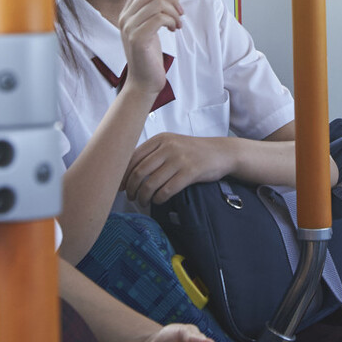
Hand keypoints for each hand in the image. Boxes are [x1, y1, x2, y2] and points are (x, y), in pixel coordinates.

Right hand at [119, 0, 183, 96]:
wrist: (143, 80)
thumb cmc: (148, 54)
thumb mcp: (148, 27)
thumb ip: (153, 10)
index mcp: (127, 12)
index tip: (175, 1)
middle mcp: (125, 18)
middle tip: (180, 13)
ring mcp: (129, 28)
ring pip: (157, 3)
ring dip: (174, 12)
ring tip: (177, 24)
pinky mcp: (138, 39)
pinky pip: (159, 18)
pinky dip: (171, 21)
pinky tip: (173, 30)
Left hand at [123, 133, 237, 206]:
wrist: (221, 152)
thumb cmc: (193, 151)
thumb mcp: (172, 145)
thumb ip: (153, 153)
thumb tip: (128, 173)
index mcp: (161, 139)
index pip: (132, 158)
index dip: (123, 175)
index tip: (120, 186)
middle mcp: (168, 147)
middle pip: (139, 172)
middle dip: (131, 189)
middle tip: (131, 197)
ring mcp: (180, 159)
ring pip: (151, 184)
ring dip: (143, 197)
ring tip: (143, 201)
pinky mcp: (190, 172)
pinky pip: (166, 191)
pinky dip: (158, 199)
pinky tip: (158, 200)